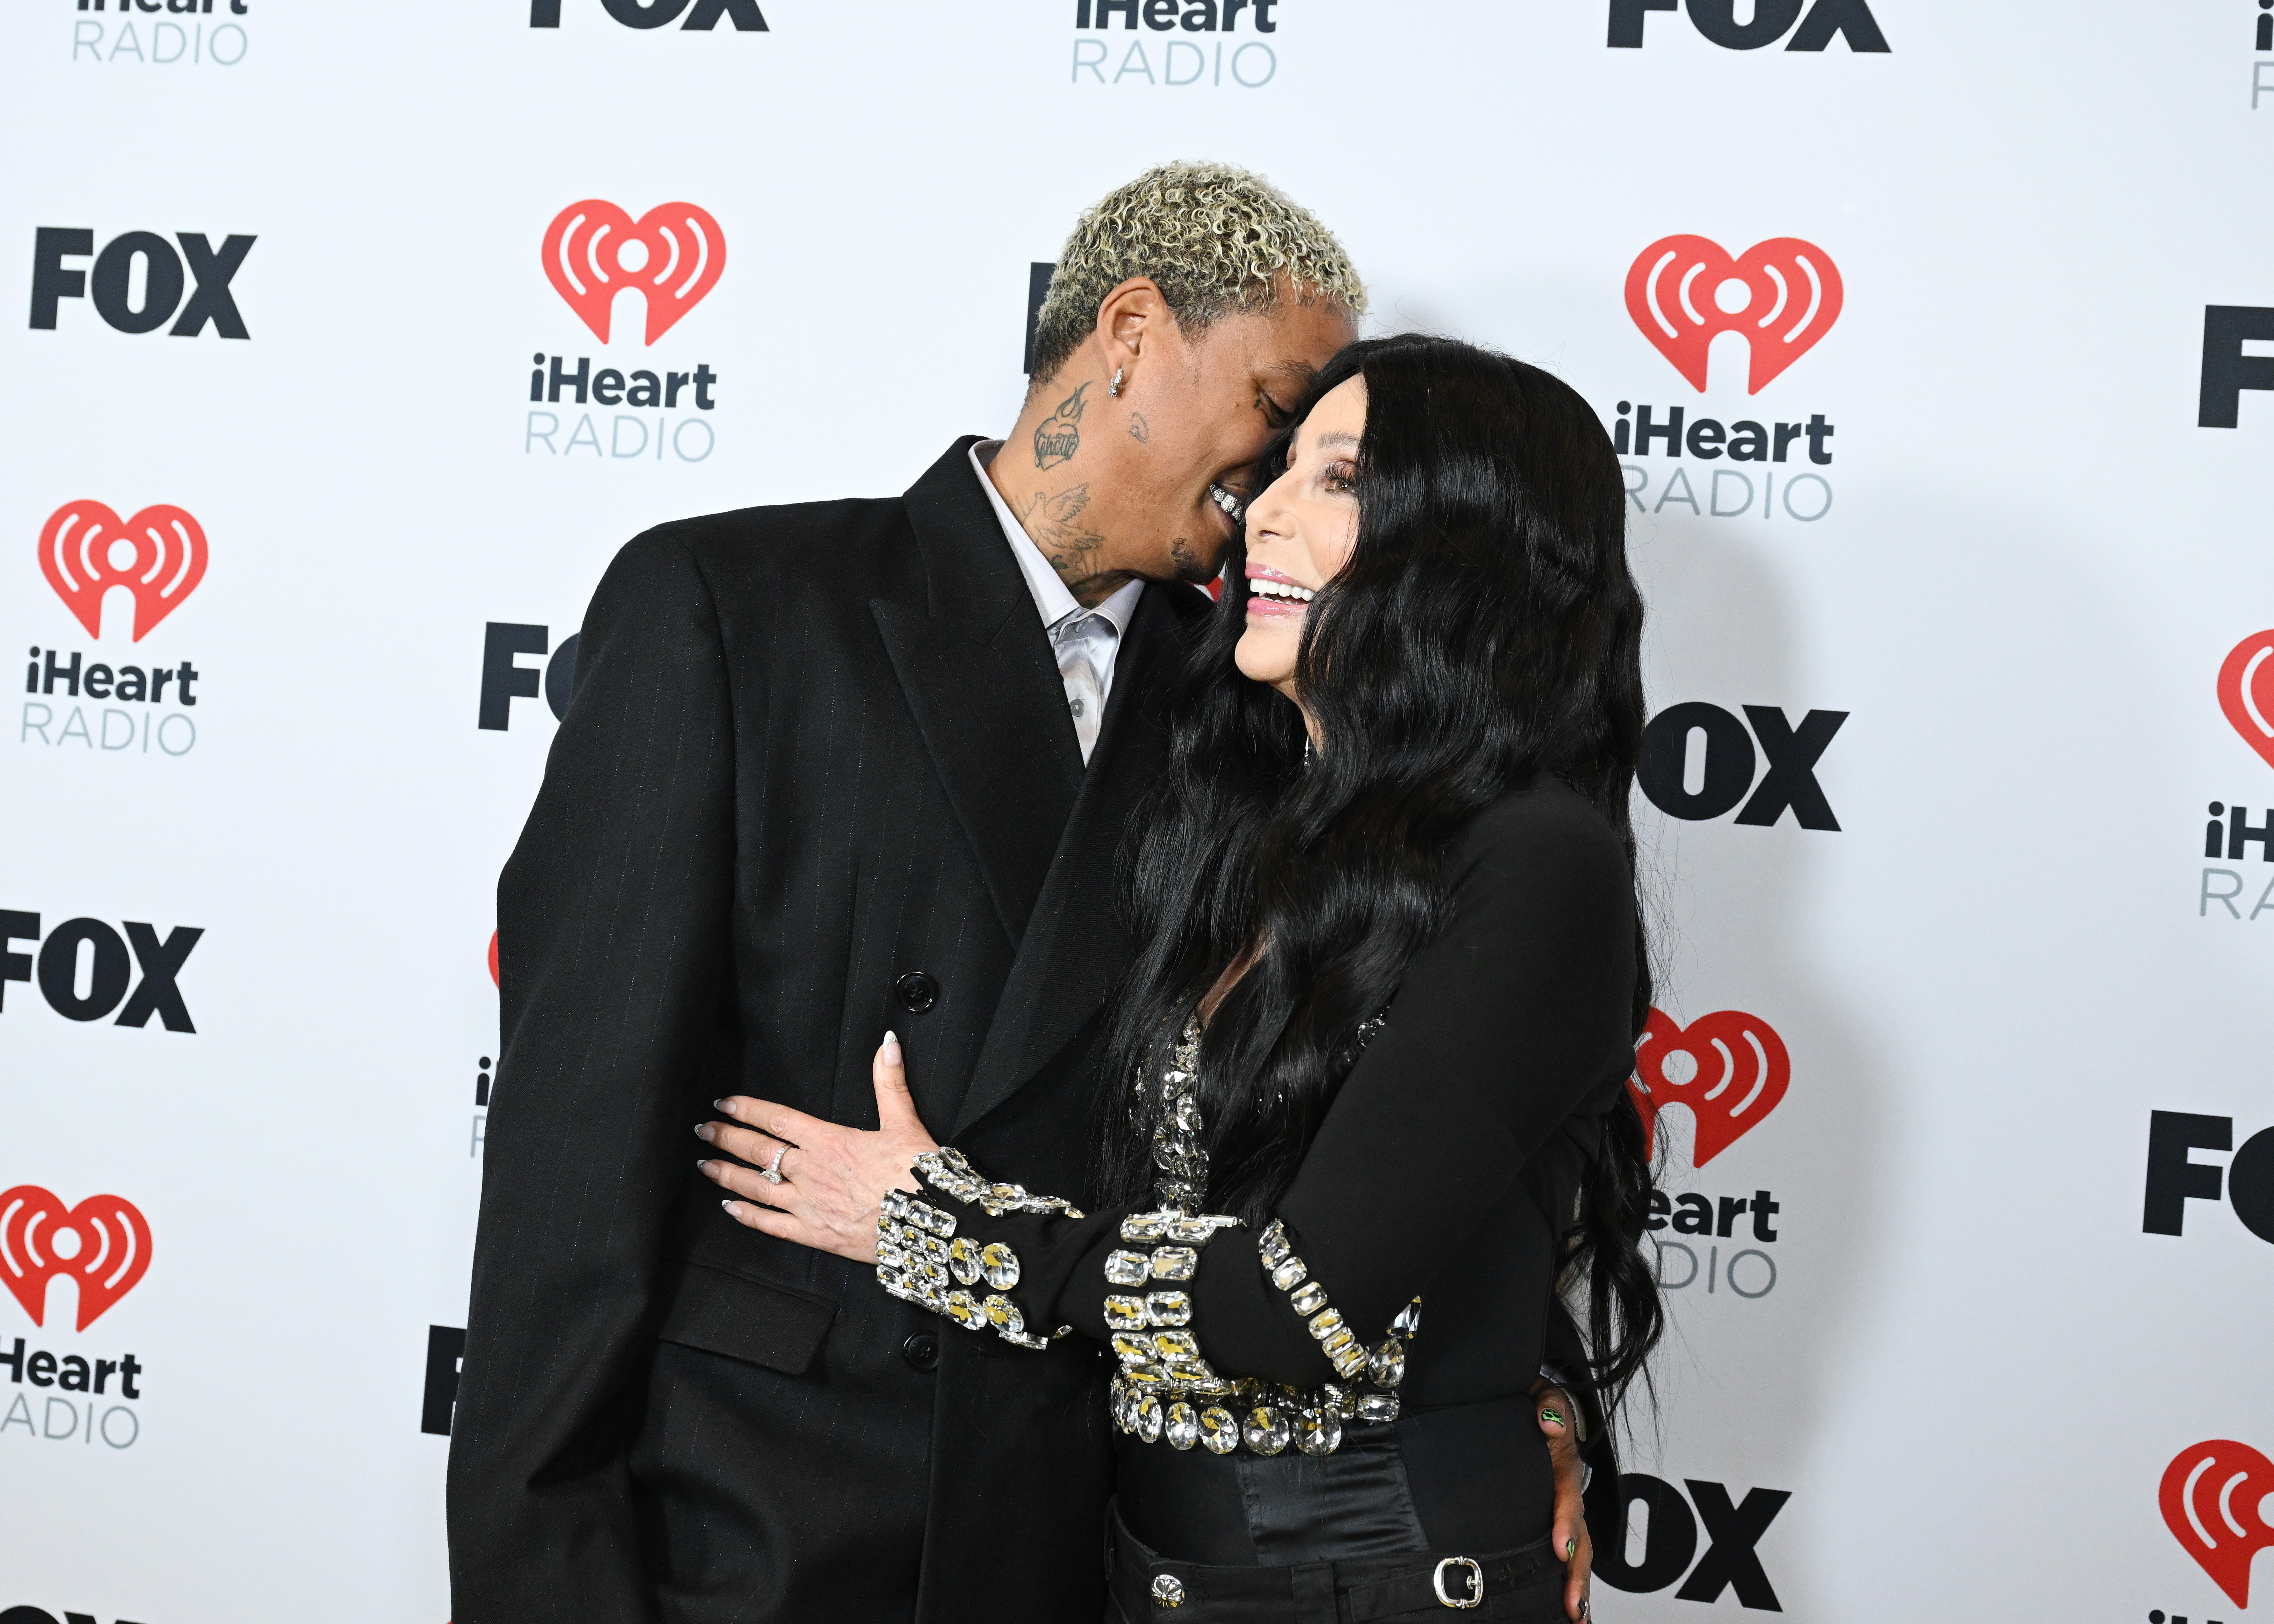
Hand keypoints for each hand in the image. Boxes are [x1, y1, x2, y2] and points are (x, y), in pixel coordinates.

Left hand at [696, 1032, 937, 1264]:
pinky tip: (730, 1209)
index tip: (724, 1103)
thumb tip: (886, 1043)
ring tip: (705, 1165)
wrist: (928, 1223)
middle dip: (727, 1138)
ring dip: (728, 1175)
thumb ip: (889, 1082)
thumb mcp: (905, 1121)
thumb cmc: (916, 1173)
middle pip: (758, 1151)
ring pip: (757, 1187)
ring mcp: (808, 1204)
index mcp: (829, 1140)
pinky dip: (748, 1216)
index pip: (777, 1120)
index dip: (747, 1110)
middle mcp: (811, 1171)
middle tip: (703, 1131)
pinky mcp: (814, 1234)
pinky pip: (772, 1225)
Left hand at [1533, 1380, 1592, 1620]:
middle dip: (1577, 1570)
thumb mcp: (1540, 1393)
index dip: (1565, 1520)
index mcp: (1562, 1461)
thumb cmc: (1534, 1402)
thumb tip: (1550, 1424)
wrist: (1532, 1403)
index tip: (1559, 1547)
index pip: (1567, 1492)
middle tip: (1572, 1602)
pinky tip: (1566, 1609)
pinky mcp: (1553, 1516)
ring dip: (1577, 1583)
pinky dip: (1568, 1579)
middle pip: (1579, 1534)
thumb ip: (1548, 1403)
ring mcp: (1563, 1505)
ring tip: (1576, 1616)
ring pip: (1578, 1549)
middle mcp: (1566, 1488)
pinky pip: (1566, 1549)